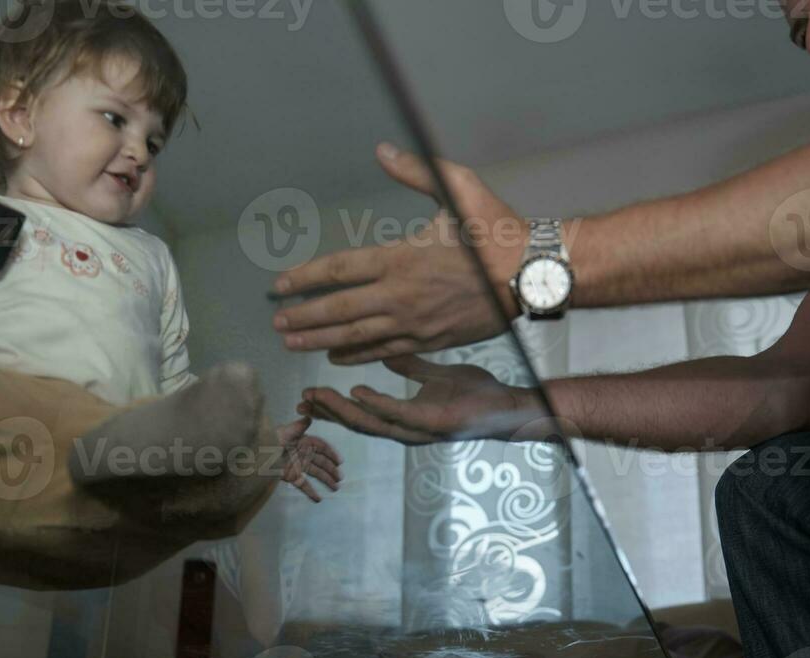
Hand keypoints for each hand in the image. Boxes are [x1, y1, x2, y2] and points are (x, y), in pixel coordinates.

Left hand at [270, 143, 527, 365]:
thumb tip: (382, 149)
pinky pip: (384, 352)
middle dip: (303, 316)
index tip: (279, 285)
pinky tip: (336, 356)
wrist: (533, 274)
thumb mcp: (458, 188)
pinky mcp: (429, 340)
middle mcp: (401, 295)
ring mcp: (414, 323)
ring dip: (320, 340)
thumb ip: (416, 171)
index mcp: (401, 258)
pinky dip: (357, 355)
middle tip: (276, 321)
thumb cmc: (496, 230)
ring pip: (356, 337)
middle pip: (339, 310)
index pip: (340, 270)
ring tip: (292, 343)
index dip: (306, 278)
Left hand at [275, 417, 342, 501]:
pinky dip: (311, 492)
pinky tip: (319, 499)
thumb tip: (309, 417)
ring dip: (326, 480)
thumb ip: (297, 427)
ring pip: (315, 473)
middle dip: (331, 469)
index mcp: (303, 441)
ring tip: (336, 489)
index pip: (321, 446)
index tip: (340, 462)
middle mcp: (303, 453)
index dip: (331, 453)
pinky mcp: (291, 476)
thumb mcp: (283, 433)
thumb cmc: (268, 442)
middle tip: (340, 478)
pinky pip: (303, 484)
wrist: (253, 456)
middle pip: (321, 461)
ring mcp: (298, 466)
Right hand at [299, 355, 542, 445]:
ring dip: (340, 410)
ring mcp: (419, 429)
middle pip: (356, 422)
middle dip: (326, 412)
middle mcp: (406, 428)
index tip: (308, 393)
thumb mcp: (437, 375)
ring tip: (316, 396)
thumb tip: (385, 351)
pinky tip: (357, 391)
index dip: (332, 406)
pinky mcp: (434, 424)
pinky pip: (399, 415)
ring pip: (370, 422)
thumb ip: (410, 367)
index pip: (360, 413)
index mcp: (404, 417)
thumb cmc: (476, 394)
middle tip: (299, 400)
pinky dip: (376, 403)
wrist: (510, 408)